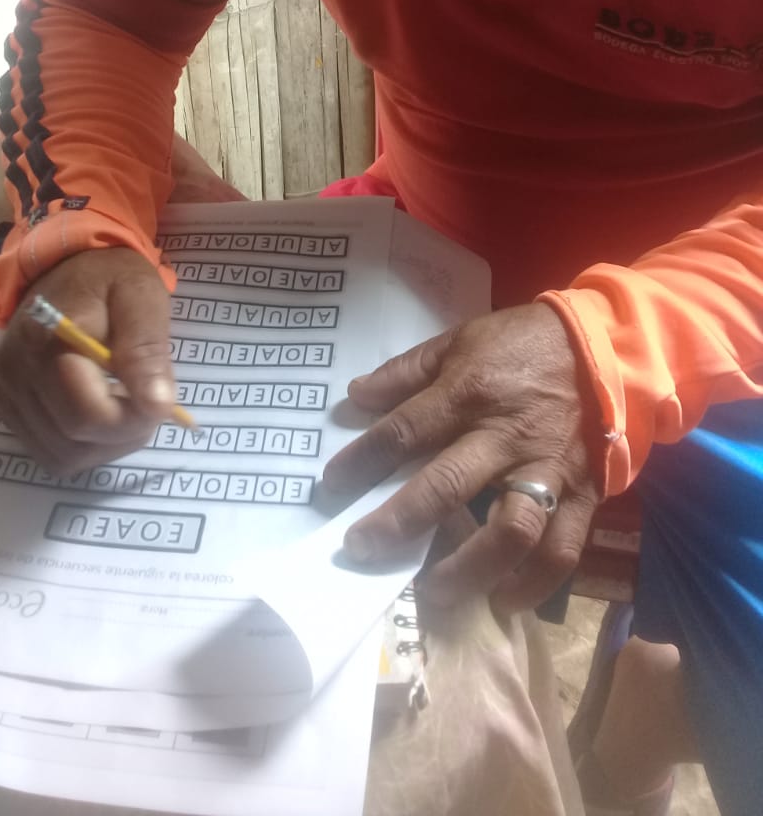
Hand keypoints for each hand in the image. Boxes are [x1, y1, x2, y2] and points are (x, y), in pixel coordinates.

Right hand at [0, 247, 175, 475]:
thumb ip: (148, 350)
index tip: (160, 401)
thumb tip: (160, 407)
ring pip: (61, 456)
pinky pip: (46, 451)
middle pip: (74, 441)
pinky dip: (81, 445)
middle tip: (147, 403)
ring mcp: (3, 392)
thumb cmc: (110, 279)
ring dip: (104, 445)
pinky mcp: (3, 404)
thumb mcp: (141, 298)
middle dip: (123, 434)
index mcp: (46, 341)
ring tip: (124, 407)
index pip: (87, 416)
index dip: (132, 420)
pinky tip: (99, 413)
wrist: (65, 267)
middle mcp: (13, 372)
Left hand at [322, 304, 602, 611]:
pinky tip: (502, 600)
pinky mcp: (585, 495)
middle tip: (360, 549)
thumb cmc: (524, 343)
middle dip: (397, 524)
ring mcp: (547, 471)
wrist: (608, 346)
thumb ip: (407, 371)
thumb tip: (357, 396)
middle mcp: (505, 437)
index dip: (362, 461)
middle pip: (445, 488)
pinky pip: (561, 551)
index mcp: (469, 393)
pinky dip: (533, 584)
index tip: (331, 487)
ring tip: (432, 588)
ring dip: (467, 568)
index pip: (404, 432)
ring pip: (510, 532)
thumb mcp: (459, 340)